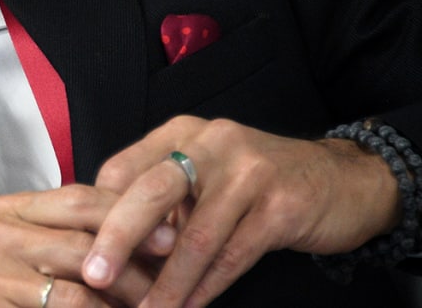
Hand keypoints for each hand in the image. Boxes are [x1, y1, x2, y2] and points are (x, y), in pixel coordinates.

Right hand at [0, 185, 167, 306]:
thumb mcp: (0, 259)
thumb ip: (46, 244)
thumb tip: (119, 246)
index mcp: (3, 210)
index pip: (78, 198)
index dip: (129, 214)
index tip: (173, 236)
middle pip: (85, 236)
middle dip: (138, 263)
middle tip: (175, 285)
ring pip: (79, 285)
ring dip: (124, 304)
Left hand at [81, 115, 400, 307]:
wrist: (344, 181)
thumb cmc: (256, 185)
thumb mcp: (203, 177)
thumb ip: (160, 200)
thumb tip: (103, 242)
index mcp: (180, 135)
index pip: (121, 170)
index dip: (98, 213)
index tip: (77, 251)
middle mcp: (210, 144)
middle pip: (149, 192)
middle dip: (117, 239)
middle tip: (94, 277)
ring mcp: (248, 172)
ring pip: (195, 235)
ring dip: (167, 282)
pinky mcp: (281, 205)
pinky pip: (233, 254)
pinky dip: (207, 287)